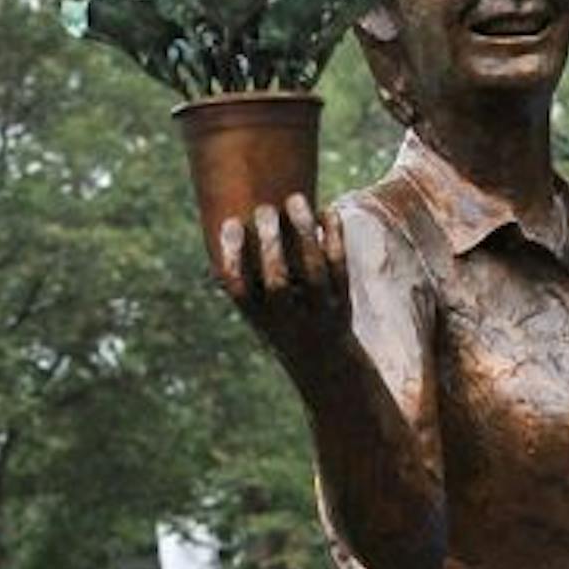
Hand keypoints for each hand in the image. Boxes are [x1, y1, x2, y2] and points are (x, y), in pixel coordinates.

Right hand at [214, 193, 350, 376]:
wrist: (327, 368)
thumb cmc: (284, 328)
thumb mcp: (260, 314)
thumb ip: (245, 281)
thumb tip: (225, 224)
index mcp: (260, 320)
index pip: (240, 290)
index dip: (233, 257)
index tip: (232, 222)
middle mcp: (289, 320)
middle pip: (277, 282)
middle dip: (270, 245)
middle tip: (264, 209)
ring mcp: (318, 313)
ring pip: (313, 272)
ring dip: (304, 235)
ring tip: (296, 200)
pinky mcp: (342, 304)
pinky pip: (340, 269)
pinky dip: (334, 238)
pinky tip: (327, 211)